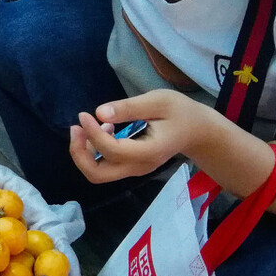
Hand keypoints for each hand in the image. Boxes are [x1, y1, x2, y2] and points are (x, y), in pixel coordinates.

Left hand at [68, 89, 201, 182]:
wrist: (198, 132)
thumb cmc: (181, 113)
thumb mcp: (159, 101)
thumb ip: (129, 107)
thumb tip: (99, 113)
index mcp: (149, 152)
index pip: (111, 151)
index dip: (92, 134)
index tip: (84, 115)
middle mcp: (139, 166)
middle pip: (97, 174)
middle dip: (78, 154)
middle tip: (77, 127)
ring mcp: (134, 169)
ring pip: (98, 173)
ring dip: (84, 153)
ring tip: (86, 126)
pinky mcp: (131, 166)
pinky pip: (104, 166)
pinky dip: (93, 151)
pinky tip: (102, 130)